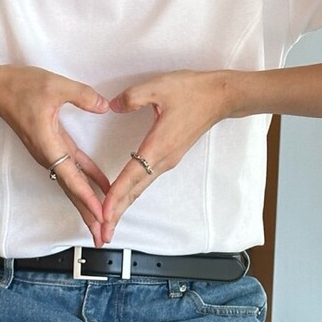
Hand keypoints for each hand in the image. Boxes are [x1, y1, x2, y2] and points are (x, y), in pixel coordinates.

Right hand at [0, 65, 111, 245]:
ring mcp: (49, 154)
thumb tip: (104, 106)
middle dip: (88, 214)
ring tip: (102, 224)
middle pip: (72, 191)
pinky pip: (72, 170)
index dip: (87, 196)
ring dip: (87, 204)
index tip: (101, 215)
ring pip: (72, 184)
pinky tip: (102, 188)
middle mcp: (48, 156)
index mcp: (48, 144)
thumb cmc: (22, 87)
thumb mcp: (54, 85)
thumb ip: (81, 95)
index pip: (71, 176)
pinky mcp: (52, 148)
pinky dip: (87, 182)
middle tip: (104, 237)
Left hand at [101, 70, 233, 241]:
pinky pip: (145, 180)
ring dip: (123, 206)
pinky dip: (131, 193)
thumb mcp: (159, 86)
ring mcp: (168, 160)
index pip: (132, 175)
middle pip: (135, 191)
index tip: (103, 213)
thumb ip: (132, 97)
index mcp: (159, 145)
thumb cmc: (193, 91)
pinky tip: (122, 198)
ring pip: (140, 188)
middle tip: (101, 235)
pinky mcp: (169, 156)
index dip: (116, 195)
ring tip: (108, 223)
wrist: (220, 97)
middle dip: (116, 214)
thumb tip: (112, 105)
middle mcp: (164, 159)